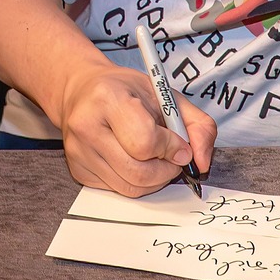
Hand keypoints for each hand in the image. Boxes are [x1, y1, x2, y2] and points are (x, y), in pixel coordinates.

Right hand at [57, 59, 216, 197]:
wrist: (83, 89)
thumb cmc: (126, 90)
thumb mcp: (166, 94)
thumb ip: (197, 125)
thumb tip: (202, 162)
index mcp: (109, 98)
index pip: (145, 142)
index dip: (171, 148)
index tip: (179, 145)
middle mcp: (87, 125)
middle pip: (138, 172)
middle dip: (166, 170)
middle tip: (172, 158)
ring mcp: (79, 151)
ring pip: (130, 187)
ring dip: (154, 180)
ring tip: (156, 159)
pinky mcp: (78, 169)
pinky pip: (117, 190)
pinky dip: (135, 182)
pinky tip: (134, 160)